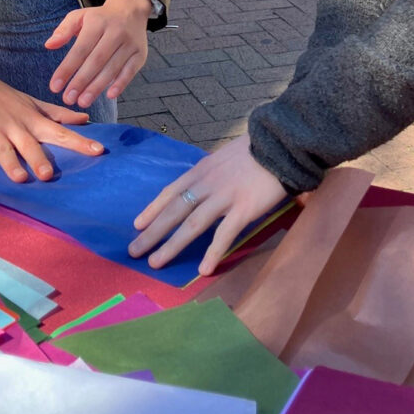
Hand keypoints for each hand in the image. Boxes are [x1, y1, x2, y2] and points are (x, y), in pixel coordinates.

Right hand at [0, 58, 103, 182]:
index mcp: (33, 120)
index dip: (79, 142)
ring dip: (11, 164)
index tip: (98, 150)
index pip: (60, 132)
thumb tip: (85, 118)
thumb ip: (59, 114)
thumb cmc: (7, 98)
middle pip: (29, 145)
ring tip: (20, 179)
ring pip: (4, 150)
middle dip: (39, 159)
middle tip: (48, 175)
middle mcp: (15, 126)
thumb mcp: (34, 103)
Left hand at [46, 0, 149, 107]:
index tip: (55, 86)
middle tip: (68, 99)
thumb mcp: (79, 16)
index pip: (80, 49)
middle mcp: (115, 32)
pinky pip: (130, 71)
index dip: (67, 69)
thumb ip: (63, 30)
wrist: (131, 10)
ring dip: (97, 87)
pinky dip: (120, 84)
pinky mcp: (140, 54)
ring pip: (112, 69)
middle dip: (81, 82)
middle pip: (96, 61)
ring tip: (83, 101)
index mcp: (97, 23)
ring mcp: (130, 44)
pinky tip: (109, 96)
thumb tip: (48, 45)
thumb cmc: (99, 18)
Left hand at [129, 134, 287, 276]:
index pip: (170, 192)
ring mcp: (224, 196)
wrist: (280, 144)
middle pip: (174, 211)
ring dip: (171, 246)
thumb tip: (200, 188)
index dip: (152, 210)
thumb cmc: (254, 151)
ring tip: (155, 263)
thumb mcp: (223, 158)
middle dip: (152, 233)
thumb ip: (210, 174)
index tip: (137, 225)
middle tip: (133, 251)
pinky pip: (224, 234)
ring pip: (192, 224)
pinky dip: (212, 253)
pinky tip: (203, 270)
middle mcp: (207, 183)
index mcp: (201, 170)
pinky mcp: (244, 208)